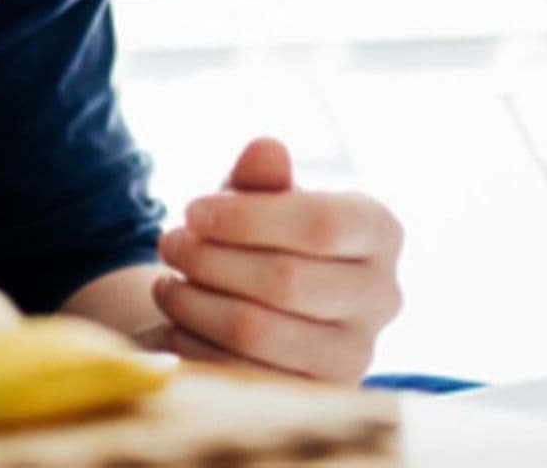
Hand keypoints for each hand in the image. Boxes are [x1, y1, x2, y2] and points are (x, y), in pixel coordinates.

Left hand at [152, 137, 401, 384]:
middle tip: (168, 242)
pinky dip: (195, 345)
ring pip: (257, 329)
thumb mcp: (260, 198)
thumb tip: (265, 149)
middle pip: (286, 279)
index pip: (321, 224)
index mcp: (380, 232)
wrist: (267, 305)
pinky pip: (240, 374)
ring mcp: (355, 355)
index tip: (192, 209)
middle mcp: (382, 296)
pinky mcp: (315, 397)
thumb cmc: (265, 235)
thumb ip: (262, 175)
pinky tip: (174, 321)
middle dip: (211, 258)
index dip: (247, 217)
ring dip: (195, 301)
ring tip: (164, 280)